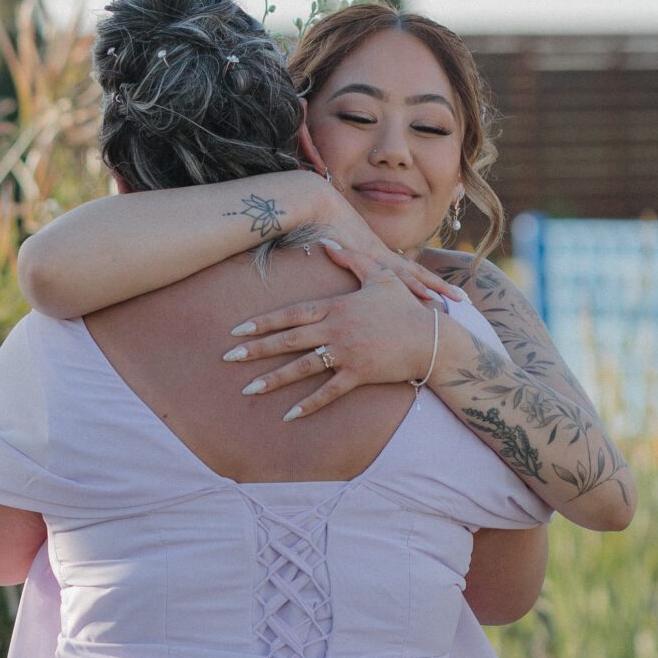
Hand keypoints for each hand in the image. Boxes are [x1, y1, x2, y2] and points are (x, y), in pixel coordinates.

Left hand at [225, 245, 447, 418]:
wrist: (430, 337)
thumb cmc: (404, 307)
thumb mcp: (380, 275)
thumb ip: (351, 259)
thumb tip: (328, 243)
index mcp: (336, 307)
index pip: (291, 314)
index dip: (263, 322)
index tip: (237, 330)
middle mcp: (335, 330)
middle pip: (288, 340)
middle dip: (256, 349)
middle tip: (228, 358)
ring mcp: (346, 353)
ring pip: (302, 367)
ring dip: (274, 379)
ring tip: (248, 389)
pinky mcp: (358, 374)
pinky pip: (328, 392)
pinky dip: (308, 404)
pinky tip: (289, 415)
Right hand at [300, 185, 452, 307]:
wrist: (316, 202)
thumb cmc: (319, 222)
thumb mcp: (330, 247)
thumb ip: (337, 257)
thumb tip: (331, 263)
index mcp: (375, 253)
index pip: (405, 271)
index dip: (423, 282)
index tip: (440, 293)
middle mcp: (381, 254)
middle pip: (416, 274)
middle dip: (438, 288)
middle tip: (462, 300)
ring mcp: (377, 254)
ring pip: (413, 276)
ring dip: (435, 289)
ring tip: (458, 302)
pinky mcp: (370, 255)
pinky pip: (397, 275)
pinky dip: (414, 286)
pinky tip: (430, 297)